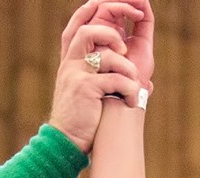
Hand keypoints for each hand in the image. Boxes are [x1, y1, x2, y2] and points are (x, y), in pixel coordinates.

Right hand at [49, 1, 146, 150]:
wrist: (65, 142)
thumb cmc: (81, 116)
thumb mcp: (85, 85)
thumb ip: (99, 67)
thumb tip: (126, 53)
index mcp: (71, 58)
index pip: (79, 22)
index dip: (96, 8)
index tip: (117, 6)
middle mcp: (70, 62)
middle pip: (90, 29)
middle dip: (113, 33)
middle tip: (127, 48)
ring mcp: (76, 74)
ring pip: (108, 55)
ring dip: (127, 68)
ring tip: (133, 84)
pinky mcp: (85, 89)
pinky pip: (115, 79)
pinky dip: (128, 90)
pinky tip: (130, 102)